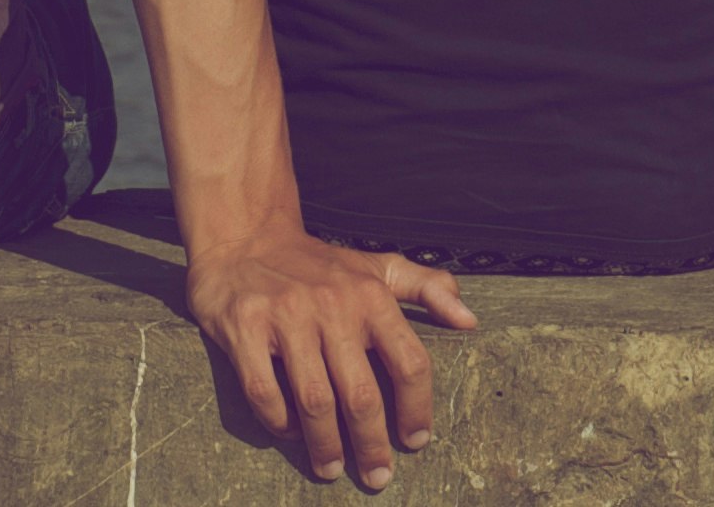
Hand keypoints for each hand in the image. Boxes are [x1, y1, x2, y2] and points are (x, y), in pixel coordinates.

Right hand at [184, 229, 475, 489]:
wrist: (245, 237)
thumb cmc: (319, 264)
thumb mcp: (376, 267)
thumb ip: (426, 288)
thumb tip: (469, 321)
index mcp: (370, 295)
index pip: (408, 362)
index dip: (416, 409)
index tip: (415, 441)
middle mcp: (331, 306)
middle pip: (361, 394)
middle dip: (372, 445)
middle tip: (377, 476)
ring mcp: (285, 317)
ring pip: (314, 402)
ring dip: (325, 445)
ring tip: (332, 468)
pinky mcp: (244, 328)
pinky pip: (265, 392)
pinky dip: (279, 423)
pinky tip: (291, 434)